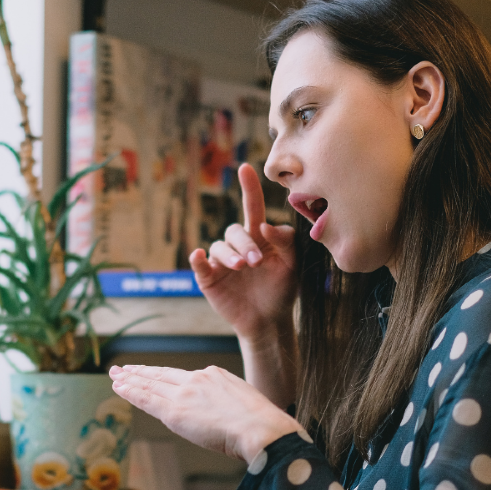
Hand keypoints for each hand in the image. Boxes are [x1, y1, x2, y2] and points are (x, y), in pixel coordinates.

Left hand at [109, 364, 300, 462]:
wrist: (262, 429)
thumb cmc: (263, 426)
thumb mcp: (246, 404)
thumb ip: (229, 406)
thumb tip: (225, 418)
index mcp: (215, 375)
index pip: (181, 376)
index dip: (162, 374)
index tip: (151, 372)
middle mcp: (197, 379)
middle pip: (162, 375)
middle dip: (140, 372)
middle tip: (122, 369)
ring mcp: (185, 393)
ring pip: (151, 384)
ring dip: (130, 380)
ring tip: (115, 376)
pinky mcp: (175, 411)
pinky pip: (147, 399)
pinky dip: (131, 393)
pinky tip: (120, 388)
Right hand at [193, 163, 296, 338]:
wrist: (270, 321)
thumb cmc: (282, 290)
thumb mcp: (293, 264)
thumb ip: (286, 242)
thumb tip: (265, 226)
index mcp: (258, 237)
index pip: (253, 208)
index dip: (249, 188)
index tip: (245, 168)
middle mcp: (238, 245)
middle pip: (235, 231)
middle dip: (245, 244)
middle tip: (256, 262)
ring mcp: (222, 262)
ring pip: (219, 246)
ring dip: (230, 254)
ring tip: (243, 267)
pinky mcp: (209, 278)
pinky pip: (199, 264)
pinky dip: (197, 259)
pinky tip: (199, 256)